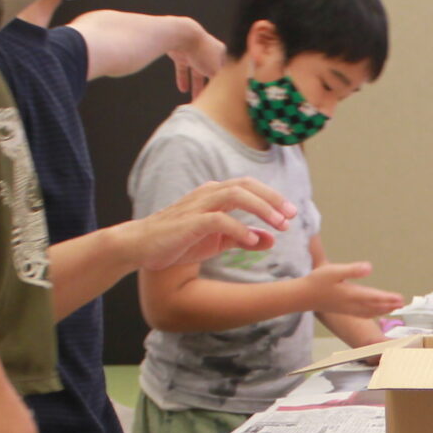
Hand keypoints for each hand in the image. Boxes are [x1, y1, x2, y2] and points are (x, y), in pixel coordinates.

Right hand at [122, 179, 295, 269]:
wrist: (140, 247)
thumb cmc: (178, 241)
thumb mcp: (217, 241)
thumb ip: (243, 238)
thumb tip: (272, 239)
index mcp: (214, 194)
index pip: (249, 186)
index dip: (272, 197)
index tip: (292, 213)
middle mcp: (207, 194)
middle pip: (246, 185)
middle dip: (272, 199)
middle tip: (291, 216)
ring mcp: (197, 206)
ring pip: (235, 195)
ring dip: (261, 208)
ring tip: (279, 226)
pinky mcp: (188, 222)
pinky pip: (218, 219)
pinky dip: (238, 228)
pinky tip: (252, 240)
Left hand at [159, 15, 227, 95]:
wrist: (183, 36)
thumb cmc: (203, 51)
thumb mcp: (216, 70)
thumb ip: (220, 83)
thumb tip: (227, 94)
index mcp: (222, 54)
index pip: (226, 71)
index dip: (225, 83)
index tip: (224, 94)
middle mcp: (209, 53)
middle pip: (210, 73)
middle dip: (209, 87)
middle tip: (210, 100)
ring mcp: (195, 53)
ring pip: (196, 73)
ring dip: (196, 86)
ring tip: (195, 99)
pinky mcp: (182, 55)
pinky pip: (183, 69)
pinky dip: (183, 78)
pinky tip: (183, 89)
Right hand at [306, 261, 405, 317]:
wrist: (302, 296)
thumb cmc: (317, 281)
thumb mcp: (334, 271)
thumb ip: (353, 270)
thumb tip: (370, 267)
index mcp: (351, 294)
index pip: (374, 297)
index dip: (388, 298)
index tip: (400, 298)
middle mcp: (351, 304)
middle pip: (375, 306)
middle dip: (389, 305)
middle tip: (402, 303)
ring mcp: (347, 308)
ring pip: (370, 311)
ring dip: (383, 310)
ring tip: (394, 307)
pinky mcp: (343, 310)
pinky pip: (362, 314)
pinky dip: (372, 313)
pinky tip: (375, 313)